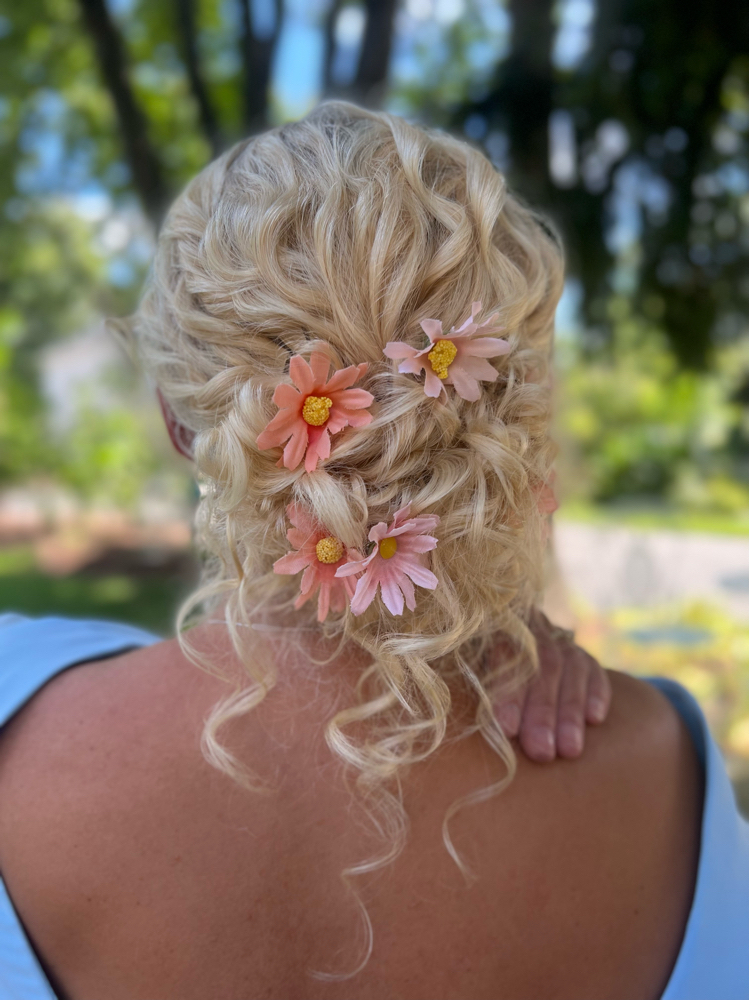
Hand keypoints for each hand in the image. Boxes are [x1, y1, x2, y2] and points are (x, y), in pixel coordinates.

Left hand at [492, 611, 610, 762]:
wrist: (508, 652)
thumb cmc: (479, 675)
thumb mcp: (470, 671)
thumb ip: (479, 689)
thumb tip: (488, 728)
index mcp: (495, 628)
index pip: (504, 656)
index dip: (508, 693)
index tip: (508, 729)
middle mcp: (530, 627)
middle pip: (542, 666)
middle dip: (542, 712)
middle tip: (541, 752)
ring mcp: (559, 639)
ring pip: (570, 668)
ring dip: (570, 711)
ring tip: (569, 750)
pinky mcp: (583, 655)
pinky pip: (594, 668)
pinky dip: (596, 693)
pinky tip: (595, 719)